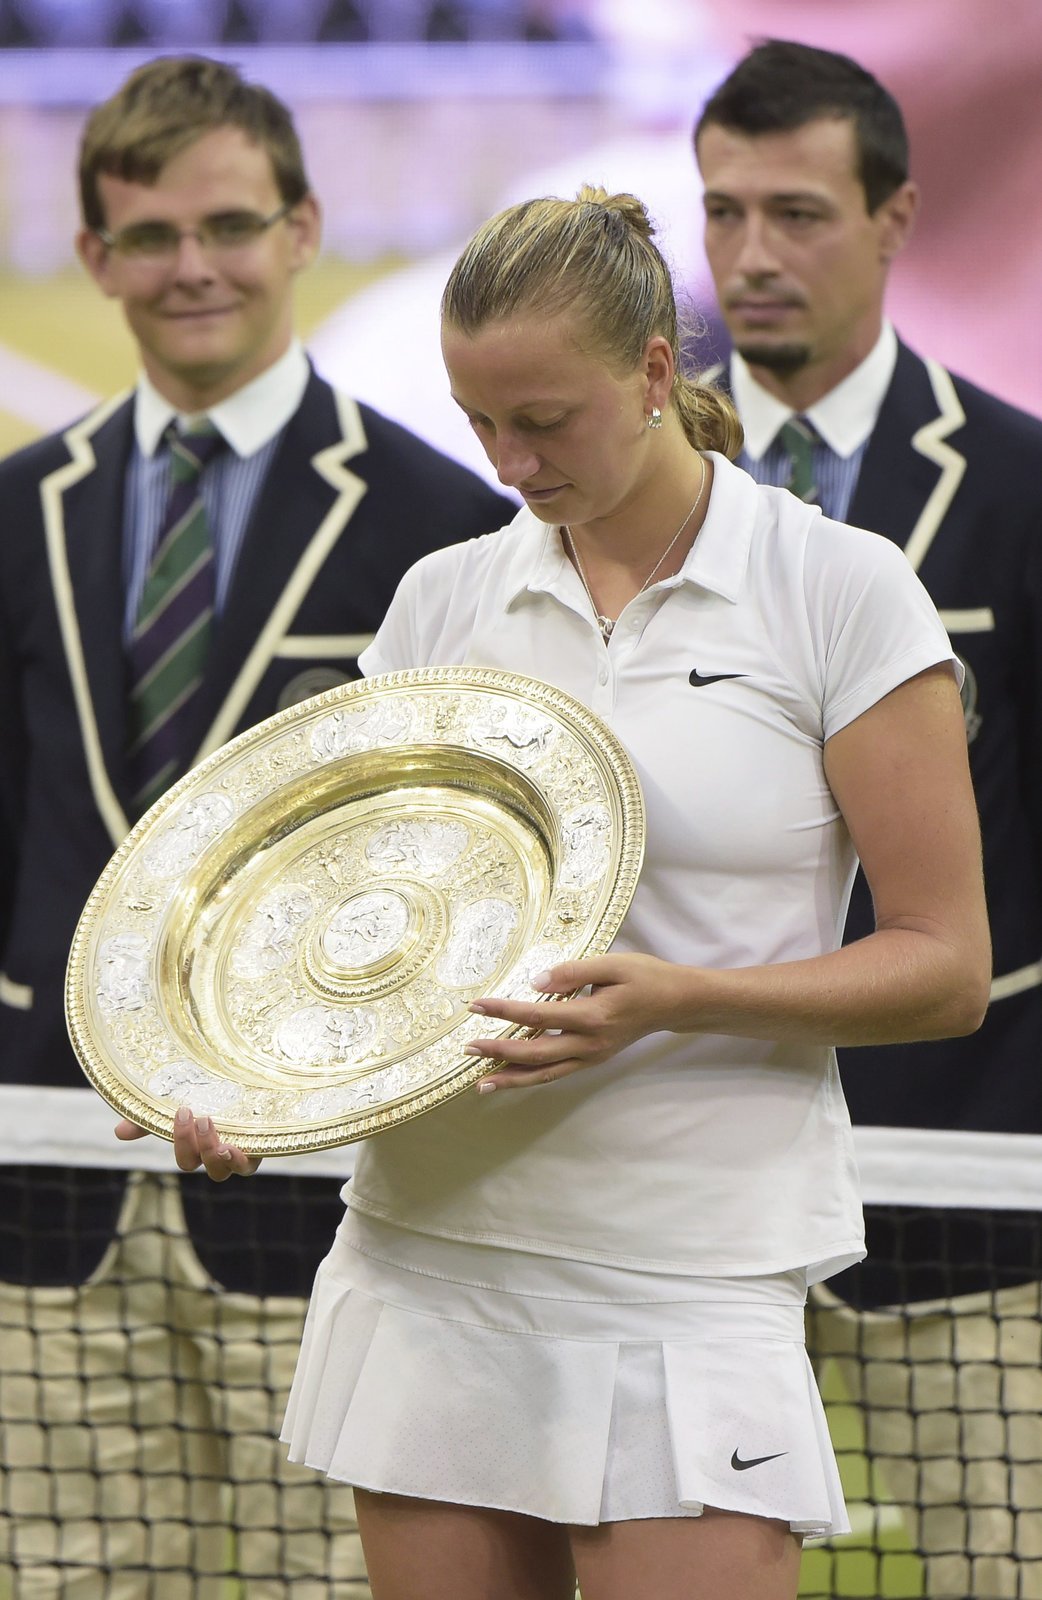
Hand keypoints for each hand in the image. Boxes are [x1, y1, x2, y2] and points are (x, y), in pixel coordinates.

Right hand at [115, 1108, 260, 1180]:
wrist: (249, 1085)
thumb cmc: (210, 1099)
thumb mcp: (179, 1104)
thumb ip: (151, 1119)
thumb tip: (118, 1132)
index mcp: (200, 1148)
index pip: (186, 1159)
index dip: (182, 1142)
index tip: (182, 1111)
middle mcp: (219, 1156)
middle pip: (203, 1165)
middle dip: (196, 1145)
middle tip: (199, 1117)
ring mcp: (240, 1155)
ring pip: (224, 1169)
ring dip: (215, 1152)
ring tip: (215, 1129)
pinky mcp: (260, 1149)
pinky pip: (250, 1165)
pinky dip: (242, 1160)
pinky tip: (236, 1147)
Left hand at [466, 953, 680, 1090]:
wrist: (675, 1003)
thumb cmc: (645, 977)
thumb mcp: (612, 964)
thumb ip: (572, 972)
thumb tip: (534, 983)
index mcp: (593, 1016)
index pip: (538, 1016)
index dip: (504, 1012)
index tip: (476, 1006)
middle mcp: (590, 1043)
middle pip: (536, 1054)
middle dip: (499, 1053)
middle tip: (468, 1049)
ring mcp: (592, 1056)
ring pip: (545, 1074)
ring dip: (512, 1079)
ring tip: (482, 1084)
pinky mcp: (593, 1059)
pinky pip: (558, 1073)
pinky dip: (533, 1078)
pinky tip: (514, 1078)